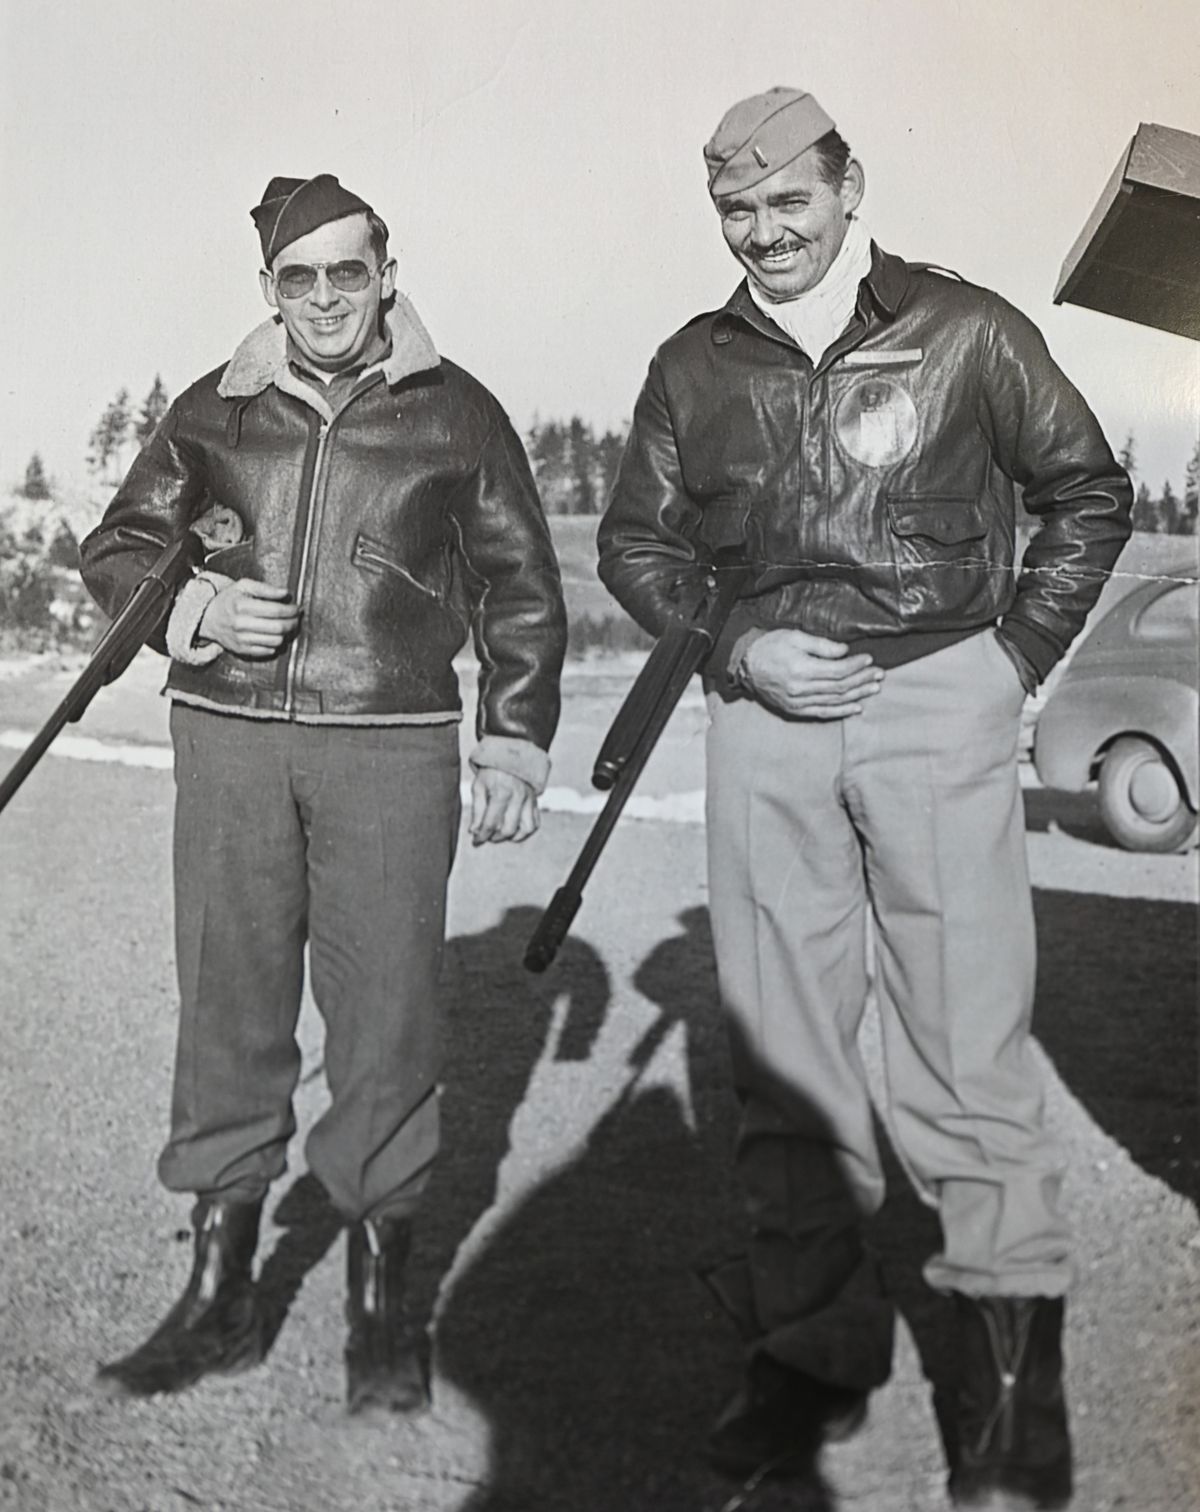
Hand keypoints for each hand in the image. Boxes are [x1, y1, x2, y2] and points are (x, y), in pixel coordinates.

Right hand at [198, 579, 299, 657]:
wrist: (207, 618)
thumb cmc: (228, 600)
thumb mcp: (243, 586)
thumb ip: (266, 588)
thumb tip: (285, 593)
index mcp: (242, 605)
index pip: (276, 610)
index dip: (292, 610)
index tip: (297, 608)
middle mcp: (241, 624)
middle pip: (279, 627)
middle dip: (293, 622)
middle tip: (296, 618)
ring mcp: (241, 639)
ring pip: (276, 641)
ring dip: (287, 634)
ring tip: (287, 626)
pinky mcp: (242, 650)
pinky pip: (268, 651)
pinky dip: (276, 644)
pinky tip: (275, 635)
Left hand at [470, 768, 539, 845]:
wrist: (511, 756)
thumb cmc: (491, 772)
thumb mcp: (479, 787)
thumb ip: (477, 810)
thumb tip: (474, 831)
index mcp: (501, 792)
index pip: (491, 823)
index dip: (481, 836)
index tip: (475, 841)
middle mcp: (518, 797)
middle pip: (508, 830)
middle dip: (495, 837)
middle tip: (486, 835)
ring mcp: (529, 800)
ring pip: (525, 829)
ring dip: (511, 836)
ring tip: (500, 833)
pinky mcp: (535, 802)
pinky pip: (534, 824)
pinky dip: (525, 832)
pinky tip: (513, 830)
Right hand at [741, 629, 882, 717]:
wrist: (744, 664)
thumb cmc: (769, 646)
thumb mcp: (794, 637)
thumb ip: (821, 645)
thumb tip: (844, 652)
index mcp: (802, 670)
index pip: (838, 670)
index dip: (856, 665)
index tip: (869, 659)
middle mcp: (801, 689)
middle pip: (840, 687)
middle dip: (862, 680)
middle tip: (879, 674)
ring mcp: (797, 702)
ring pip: (835, 701)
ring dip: (857, 695)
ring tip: (873, 688)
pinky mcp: (794, 709)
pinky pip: (822, 713)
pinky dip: (840, 711)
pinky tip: (856, 708)